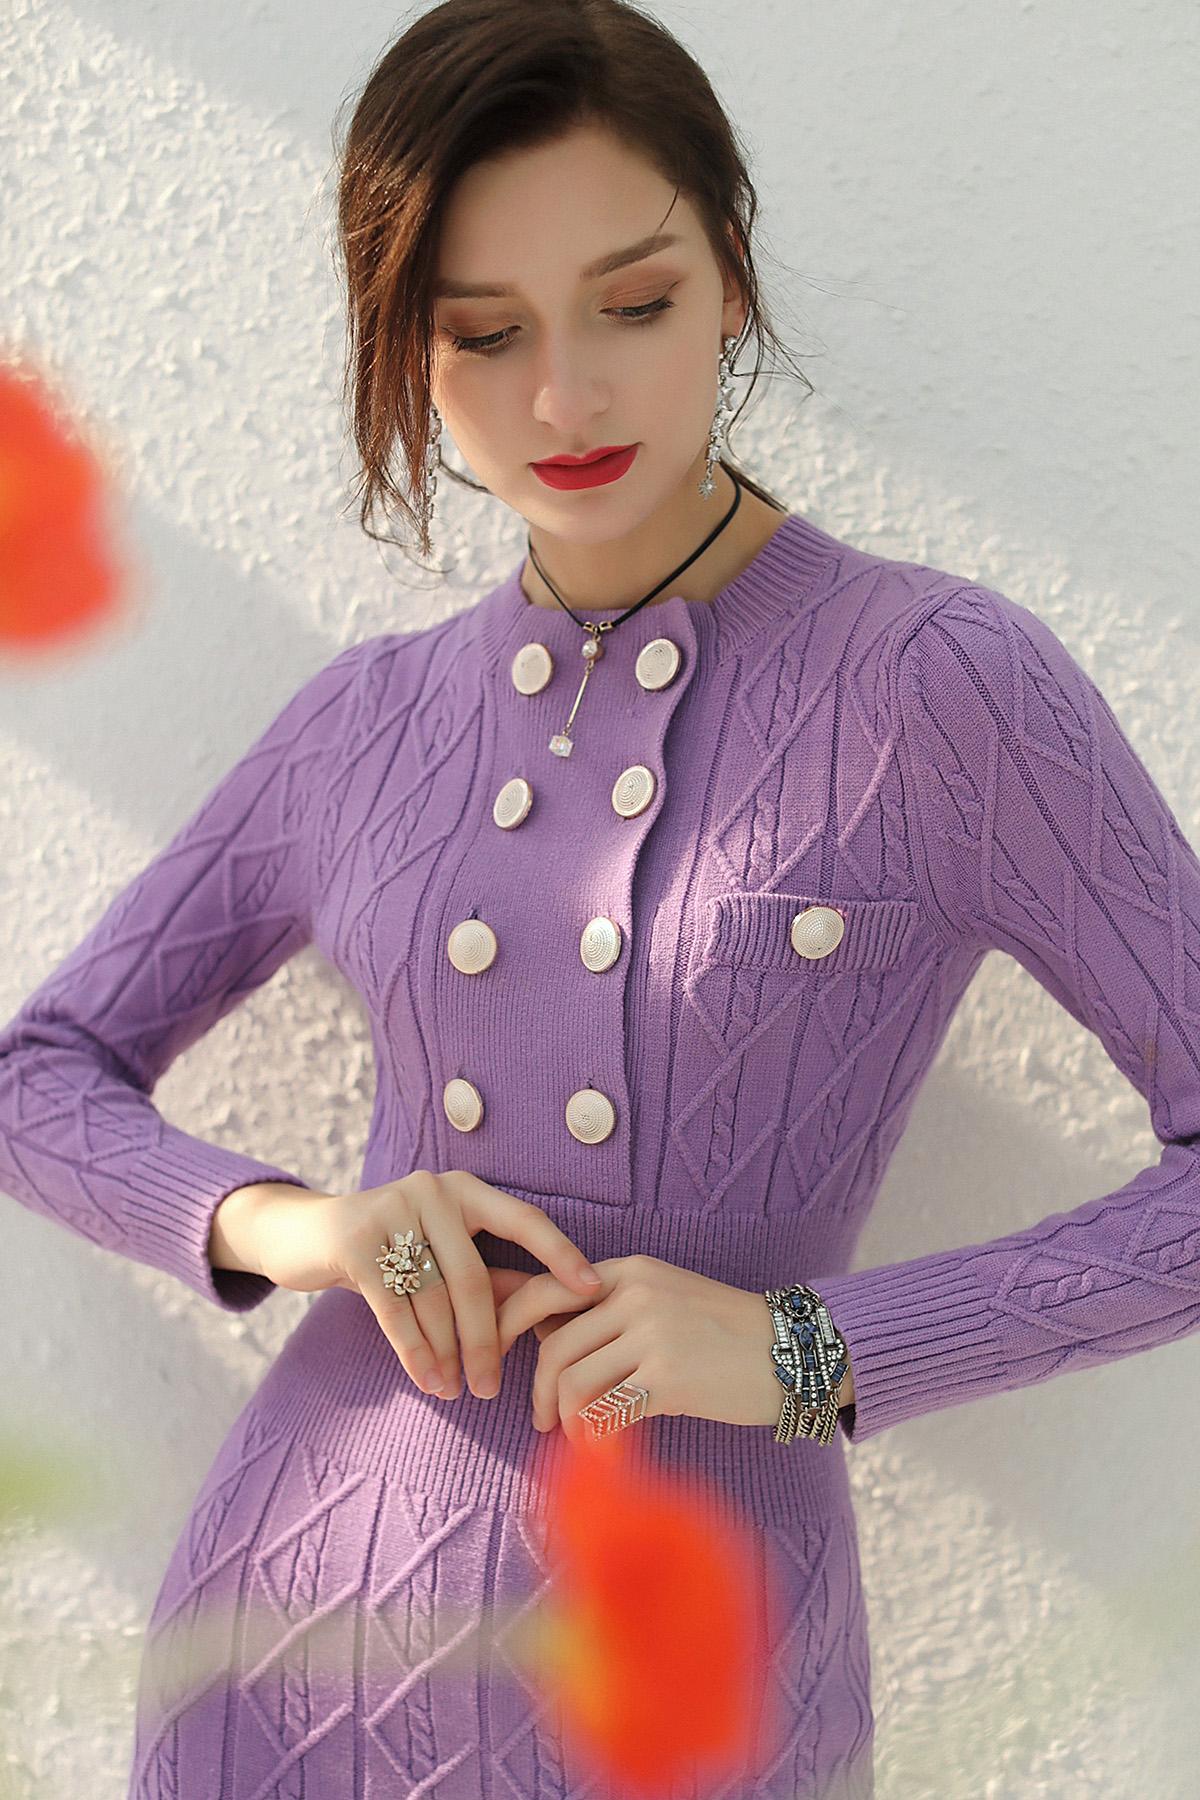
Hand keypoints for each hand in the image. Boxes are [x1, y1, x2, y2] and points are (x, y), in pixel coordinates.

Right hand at [245, 1170, 602, 1401]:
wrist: (307, 1235)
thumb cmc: (392, 1250)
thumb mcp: (440, 1252)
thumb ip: (488, 1274)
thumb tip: (553, 1313)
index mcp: (466, 1189)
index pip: (524, 1220)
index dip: (560, 1255)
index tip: (594, 1290)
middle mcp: (433, 1189)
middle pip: (473, 1278)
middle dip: (486, 1340)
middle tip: (492, 1387)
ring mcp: (391, 1209)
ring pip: (433, 1299)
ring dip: (447, 1354)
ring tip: (456, 1390)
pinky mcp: (356, 1239)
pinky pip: (395, 1308)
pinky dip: (414, 1351)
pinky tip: (428, 1380)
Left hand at [495, 1254, 782, 1441]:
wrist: (792, 1349)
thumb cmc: (724, 1333)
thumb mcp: (665, 1299)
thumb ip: (610, 1312)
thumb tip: (545, 1338)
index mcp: (628, 1271)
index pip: (543, 1291)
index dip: (506, 1325)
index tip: (493, 1357)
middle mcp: (635, 1294)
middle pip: (552, 1346)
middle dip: (537, 1390)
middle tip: (542, 1418)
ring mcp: (653, 1334)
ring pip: (572, 1381)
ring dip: (565, 1419)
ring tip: (577, 1436)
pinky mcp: (670, 1377)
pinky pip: (606, 1411)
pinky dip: (593, 1437)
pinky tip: (603, 1447)